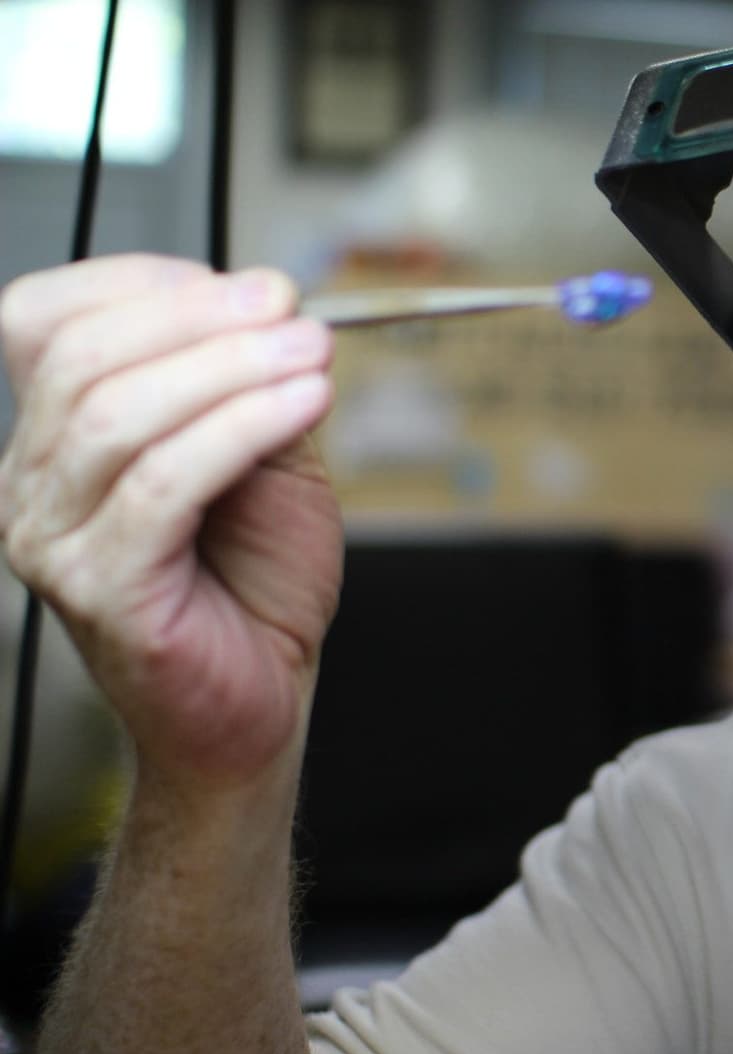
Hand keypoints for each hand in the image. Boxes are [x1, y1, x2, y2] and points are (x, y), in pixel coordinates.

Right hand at [0, 255, 342, 786]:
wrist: (264, 701)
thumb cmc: (255, 586)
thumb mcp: (267, 460)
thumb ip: (254, 386)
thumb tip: (273, 305)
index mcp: (53, 439)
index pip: (44, 321)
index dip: (143, 282)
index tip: (247, 285)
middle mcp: (30, 484)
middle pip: (83, 358)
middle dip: (197, 318)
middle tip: (291, 309)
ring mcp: (52, 540)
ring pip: (117, 414)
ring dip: (227, 367)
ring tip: (311, 354)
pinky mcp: (101, 588)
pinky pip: (160, 485)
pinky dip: (238, 429)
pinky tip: (304, 406)